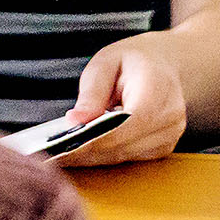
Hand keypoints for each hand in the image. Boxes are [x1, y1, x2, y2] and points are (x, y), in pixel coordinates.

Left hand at [57, 42, 185, 166]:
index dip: (91, 141)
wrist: (164, 65)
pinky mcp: (163, 149)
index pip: (123, 127)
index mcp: (157, 91)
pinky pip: (129, 158)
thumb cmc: (133, 61)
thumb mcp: (106, 63)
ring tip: (61, 153)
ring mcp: (169, 137)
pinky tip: (84, 149)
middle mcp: (169, 119)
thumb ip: (92, 93)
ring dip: (92, 157)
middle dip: (84, 152)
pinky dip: (105, 155)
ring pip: (122, 157)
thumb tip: (74, 122)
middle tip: (50, 155)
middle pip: (121, 147)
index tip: (60, 149)